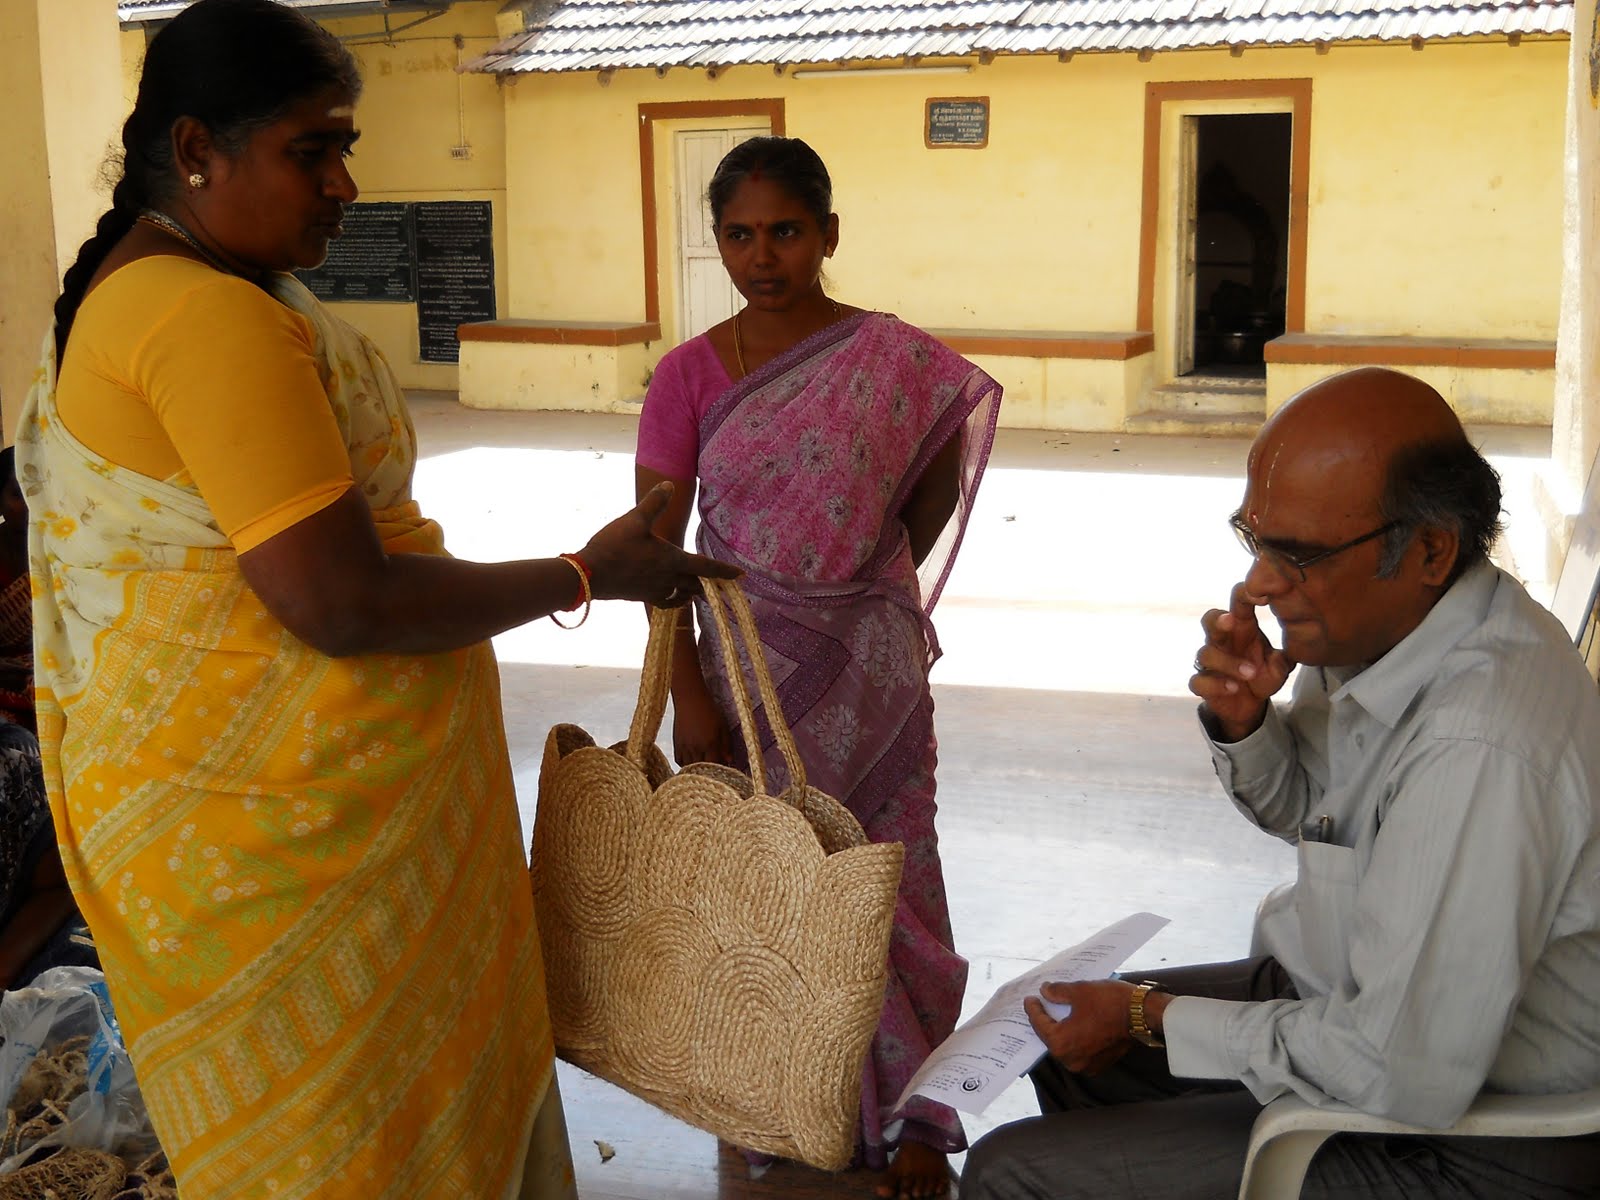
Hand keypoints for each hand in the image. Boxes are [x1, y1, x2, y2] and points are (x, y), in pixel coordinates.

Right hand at [580, 483, 740, 604]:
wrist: (589, 574)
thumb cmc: (614, 546)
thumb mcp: (635, 519)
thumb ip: (654, 503)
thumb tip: (669, 484)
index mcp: (672, 560)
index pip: (706, 567)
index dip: (724, 571)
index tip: (741, 576)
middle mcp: (668, 579)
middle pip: (697, 585)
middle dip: (710, 584)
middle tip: (720, 584)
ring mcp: (655, 591)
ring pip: (682, 595)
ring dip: (692, 592)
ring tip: (698, 590)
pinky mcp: (642, 597)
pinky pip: (666, 602)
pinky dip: (675, 600)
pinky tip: (673, 596)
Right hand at [671, 678, 734, 766]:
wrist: (690, 699)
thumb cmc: (710, 710)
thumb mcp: (723, 725)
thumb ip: (726, 744)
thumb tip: (729, 760)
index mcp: (710, 743)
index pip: (715, 765)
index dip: (720, 771)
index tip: (724, 772)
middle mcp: (696, 747)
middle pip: (702, 769)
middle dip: (709, 773)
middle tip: (714, 772)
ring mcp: (684, 746)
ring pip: (689, 767)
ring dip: (696, 770)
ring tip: (703, 769)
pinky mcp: (676, 743)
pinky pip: (679, 761)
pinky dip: (685, 765)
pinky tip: (692, 762)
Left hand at [1023, 980, 1136, 1075]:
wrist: (1142, 1015)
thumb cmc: (1109, 1002)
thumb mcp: (1078, 991)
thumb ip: (1057, 992)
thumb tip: (1046, 991)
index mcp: (1061, 1044)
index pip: (1039, 1024)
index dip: (1033, 1009)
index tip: (1030, 999)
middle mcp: (1071, 1060)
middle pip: (1051, 1038)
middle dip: (1045, 1020)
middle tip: (1040, 1004)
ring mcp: (1086, 1065)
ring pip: (1065, 1045)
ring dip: (1060, 1030)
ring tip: (1056, 1012)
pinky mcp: (1099, 1064)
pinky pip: (1079, 1050)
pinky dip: (1074, 1037)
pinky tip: (1074, 1023)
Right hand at [1189, 581, 1293, 741]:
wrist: (1248, 704)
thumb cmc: (1260, 674)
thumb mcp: (1279, 665)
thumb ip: (1283, 657)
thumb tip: (1287, 652)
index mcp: (1242, 628)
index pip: (1238, 603)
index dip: (1246, 594)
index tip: (1264, 598)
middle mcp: (1223, 641)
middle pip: (1209, 620)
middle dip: (1218, 619)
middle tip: (1231, 621)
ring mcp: (1210, 662)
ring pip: (1206, 654)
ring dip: (1229, 662)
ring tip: (1251, 673)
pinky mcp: (1203, 683)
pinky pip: (1199, 681)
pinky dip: (1216, 684)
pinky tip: (1233, 688)